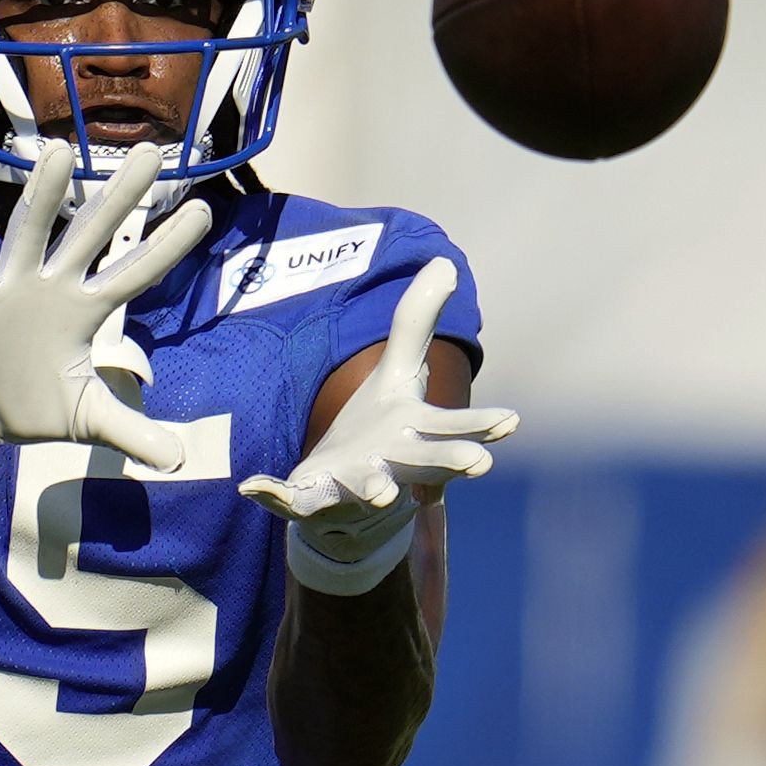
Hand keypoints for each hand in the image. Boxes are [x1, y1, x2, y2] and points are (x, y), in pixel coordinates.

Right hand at [0, 141, 212, 471]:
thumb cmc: (26, 405)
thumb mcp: (85, 421)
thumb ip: (130, 433)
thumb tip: (179, 461)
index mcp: (85, 312)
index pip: (135, 273)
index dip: (168, 246)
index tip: (206, 210)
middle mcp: (54, 287)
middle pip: (92, 234)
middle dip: (121, 196)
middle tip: (154, 152)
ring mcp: (11, 286)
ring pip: (31, 231)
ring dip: (42, 194)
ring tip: (58, 151)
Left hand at [239, 259, 519, 578]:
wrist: (351, 503)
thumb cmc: (385, 431)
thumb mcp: (398, 371)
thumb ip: (417, 322)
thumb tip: (444, 262)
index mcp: (417, 434)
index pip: (454, 427)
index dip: (482, 426)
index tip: (512, 422)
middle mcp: (394, 464)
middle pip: (425, 461)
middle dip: (447, 461)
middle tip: (476, 465)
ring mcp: (354, 487)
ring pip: (369, 489)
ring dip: (375, 488)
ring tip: (384, 494)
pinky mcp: (312, 502)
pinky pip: (293, 502)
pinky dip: (275, 496)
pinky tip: (253, 486)